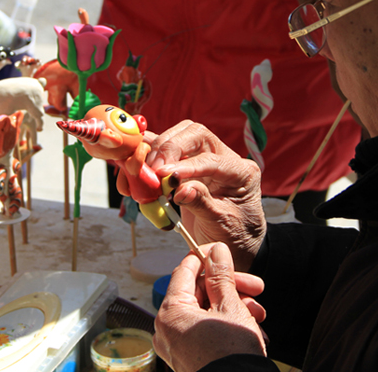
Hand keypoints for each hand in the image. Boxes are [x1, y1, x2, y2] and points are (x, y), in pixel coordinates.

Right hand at [146, 121, 265, 270]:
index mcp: (241, 171)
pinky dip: (147, 154)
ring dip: (156, 150)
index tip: (166, 175)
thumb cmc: (232, 235)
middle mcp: (223, 157)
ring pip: (177, 136)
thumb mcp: (221, 224)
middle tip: (153, 170)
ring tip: (143, 172)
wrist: (230, 244)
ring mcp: (203, 156)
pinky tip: (135, 166)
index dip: (187, 166)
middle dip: (170, 148)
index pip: (212, 159)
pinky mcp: (184, 163)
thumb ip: (202, 203)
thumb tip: (181, 190)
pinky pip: (163, 149)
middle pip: (194, 134)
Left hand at [153, 243, 266, 371]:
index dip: (205, 257)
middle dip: (230, 288)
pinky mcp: (188, 358)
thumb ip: (221, 276)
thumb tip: (215, 250)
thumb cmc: (231, 353)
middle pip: (199, 293)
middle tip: (256, 287)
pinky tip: (252, 327)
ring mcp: (176, 346)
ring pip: (205, 313)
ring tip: (259, 313)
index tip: (222, 251)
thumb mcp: (230, 307)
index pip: (185, 271)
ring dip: (234, 307)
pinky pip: (205, 331)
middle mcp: (166, 329)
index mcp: (170, 312)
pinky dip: (226, 325)